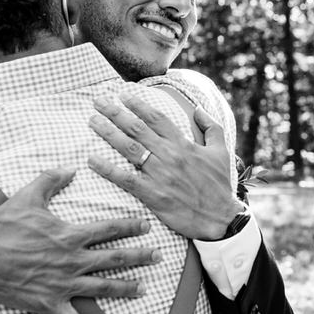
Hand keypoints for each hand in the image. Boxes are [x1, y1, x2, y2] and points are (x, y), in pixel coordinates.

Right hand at [0, 168, 155, 313]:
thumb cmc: (2, 227)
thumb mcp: (27, 197)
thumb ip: (51, 179)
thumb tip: (71, 167)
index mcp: (70, 235)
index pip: (109, 229)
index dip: (131, 226)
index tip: (147, 225)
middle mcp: (72, 261)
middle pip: (115, 259)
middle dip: (139, 256)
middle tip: (158, 256)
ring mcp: (63, 285)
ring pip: (104, 288)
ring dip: (127, 288)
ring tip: (144, 288)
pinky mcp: (50, 304)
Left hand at [87, 95, 241, 240]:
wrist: (220, 218)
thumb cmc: (220, 186)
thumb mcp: (221, 151)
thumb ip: (211, 127)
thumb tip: (198, 108)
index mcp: (184, 144)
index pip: (156, 118)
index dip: (137, 104)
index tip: (122, 94)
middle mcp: (169, 155)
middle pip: (137, 128)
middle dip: (115, 112)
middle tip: (98, 101)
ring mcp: (160, 175)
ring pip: (129, 148)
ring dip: (108, 132)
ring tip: (92, 120)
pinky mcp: (153, 195)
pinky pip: (125, 179)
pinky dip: (108, 169)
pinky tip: (92, 159)